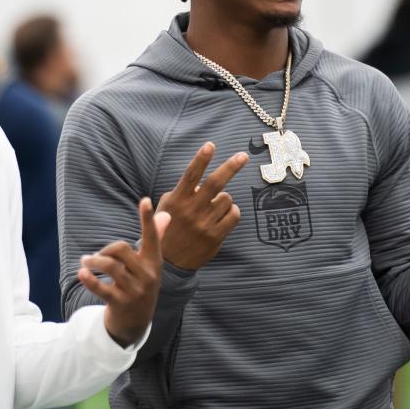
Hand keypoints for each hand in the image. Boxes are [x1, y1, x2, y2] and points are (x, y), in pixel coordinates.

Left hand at [78, 198, 169, 347]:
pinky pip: (101, 288)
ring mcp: (135, 291)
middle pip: (121, 249)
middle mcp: (147, 276)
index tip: (145, 200)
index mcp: (155, 263)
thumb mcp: (151, 265)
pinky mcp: (120, 303)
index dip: (148, 219)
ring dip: (93, 262)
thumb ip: (156, 239)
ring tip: (85, 263)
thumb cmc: (141, 285)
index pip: (153, 237)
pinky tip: (82, 274)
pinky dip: (89, 280)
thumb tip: (166, 215)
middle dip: (105, 249)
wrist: (136, 323)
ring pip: (110, 266)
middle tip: (94, 257)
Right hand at [156, 142, 248, 269]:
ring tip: (215, 207)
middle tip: (243, 156)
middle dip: (230, 166)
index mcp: (177, 200)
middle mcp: (191, 210)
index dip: (201, 159)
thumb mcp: (166, 208)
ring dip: (225, 199)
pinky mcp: (215, 236)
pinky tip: (224, 216)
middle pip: (215, 183)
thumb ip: (181, 192)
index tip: (210, 145)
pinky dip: (232, 212)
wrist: (170, 263)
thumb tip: (200, 181)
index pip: (191, 176)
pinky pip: (234, 215)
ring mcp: (204, 224)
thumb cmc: (168, 229)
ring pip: (227, 199)